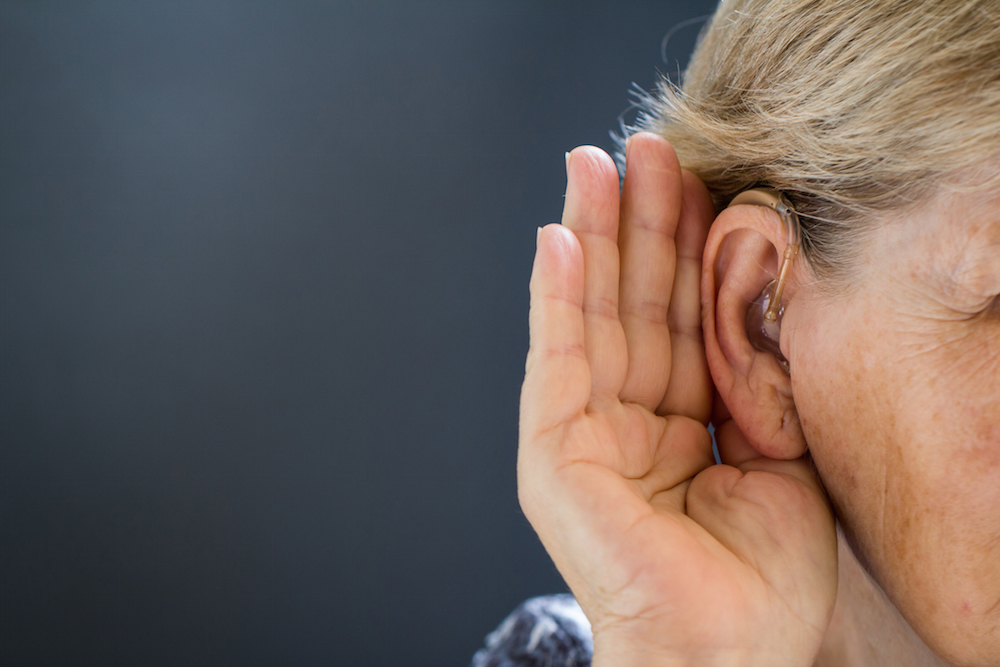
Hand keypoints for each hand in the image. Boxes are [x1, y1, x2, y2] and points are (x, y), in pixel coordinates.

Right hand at [517, 133, 836, 665]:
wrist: (723, 654)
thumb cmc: (759, 578)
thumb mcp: (780, 449)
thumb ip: (757, 375)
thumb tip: (759, 292)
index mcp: (681, 419)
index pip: (685, 316)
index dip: (690, 248)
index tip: (698, 177)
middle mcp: (626, 417)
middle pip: (633, 302)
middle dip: (638, 223)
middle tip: (644, 144)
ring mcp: (584, 431)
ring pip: (591, 316)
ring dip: (593, 238)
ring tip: (594, 164)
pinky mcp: (552, 452)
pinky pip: (554, 360)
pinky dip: (552, 299)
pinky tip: (555, 238)